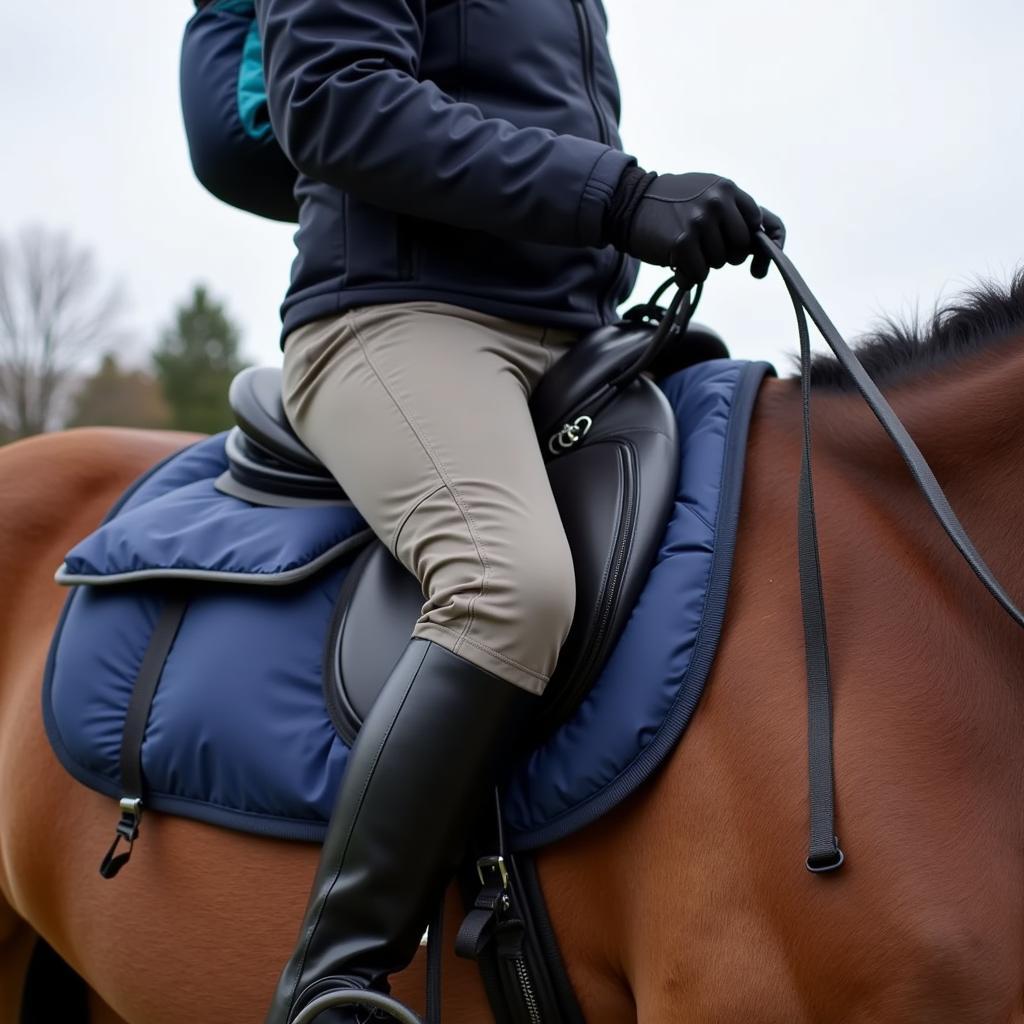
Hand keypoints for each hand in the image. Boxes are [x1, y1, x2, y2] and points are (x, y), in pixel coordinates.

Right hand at [619, 172, 784, 283]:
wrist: (627, 204)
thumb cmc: (670, 206)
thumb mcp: (706, 196)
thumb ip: (735, 213)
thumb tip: (766, 245)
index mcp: (728, 188)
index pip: (764, 223)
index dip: (766, 249)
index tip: (758, 269)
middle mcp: (718, 201)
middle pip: (742, 248)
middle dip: (725, 256)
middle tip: (703, 248)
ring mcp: (700, 221)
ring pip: (719, 263)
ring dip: (701, 264)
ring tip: (683, 247)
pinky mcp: (682, 243)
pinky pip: (699, 274)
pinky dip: (686, 275)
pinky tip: (673, 261)